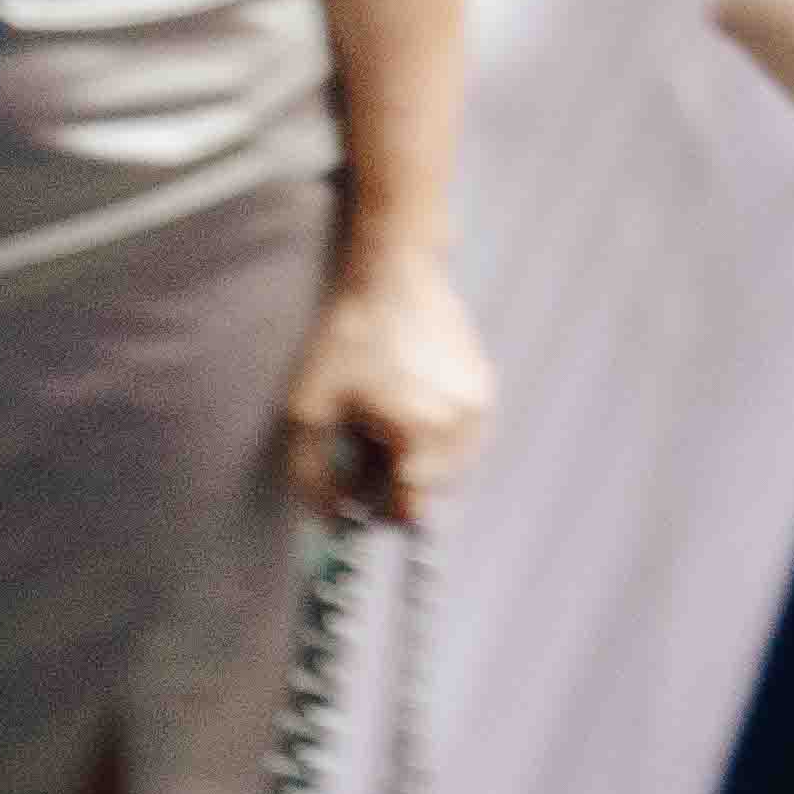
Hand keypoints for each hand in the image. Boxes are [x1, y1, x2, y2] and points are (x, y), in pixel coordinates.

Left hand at [280, 250, 488, 526]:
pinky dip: (439, 438)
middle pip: (434, 491)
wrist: (396, 276)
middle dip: (400, 483)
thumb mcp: (307, 413)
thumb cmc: (346, 341)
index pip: (412, 509)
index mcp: (420, 431)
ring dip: (423, 462)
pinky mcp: (486, 387)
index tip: (358, 492)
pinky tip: (410, 405)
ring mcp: (480, 404)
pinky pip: (466, 439)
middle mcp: (462, 423)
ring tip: (388, 425)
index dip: (380, 509)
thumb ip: (314, 478)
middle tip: (367, 452)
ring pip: (455, 467)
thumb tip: (337, 517)